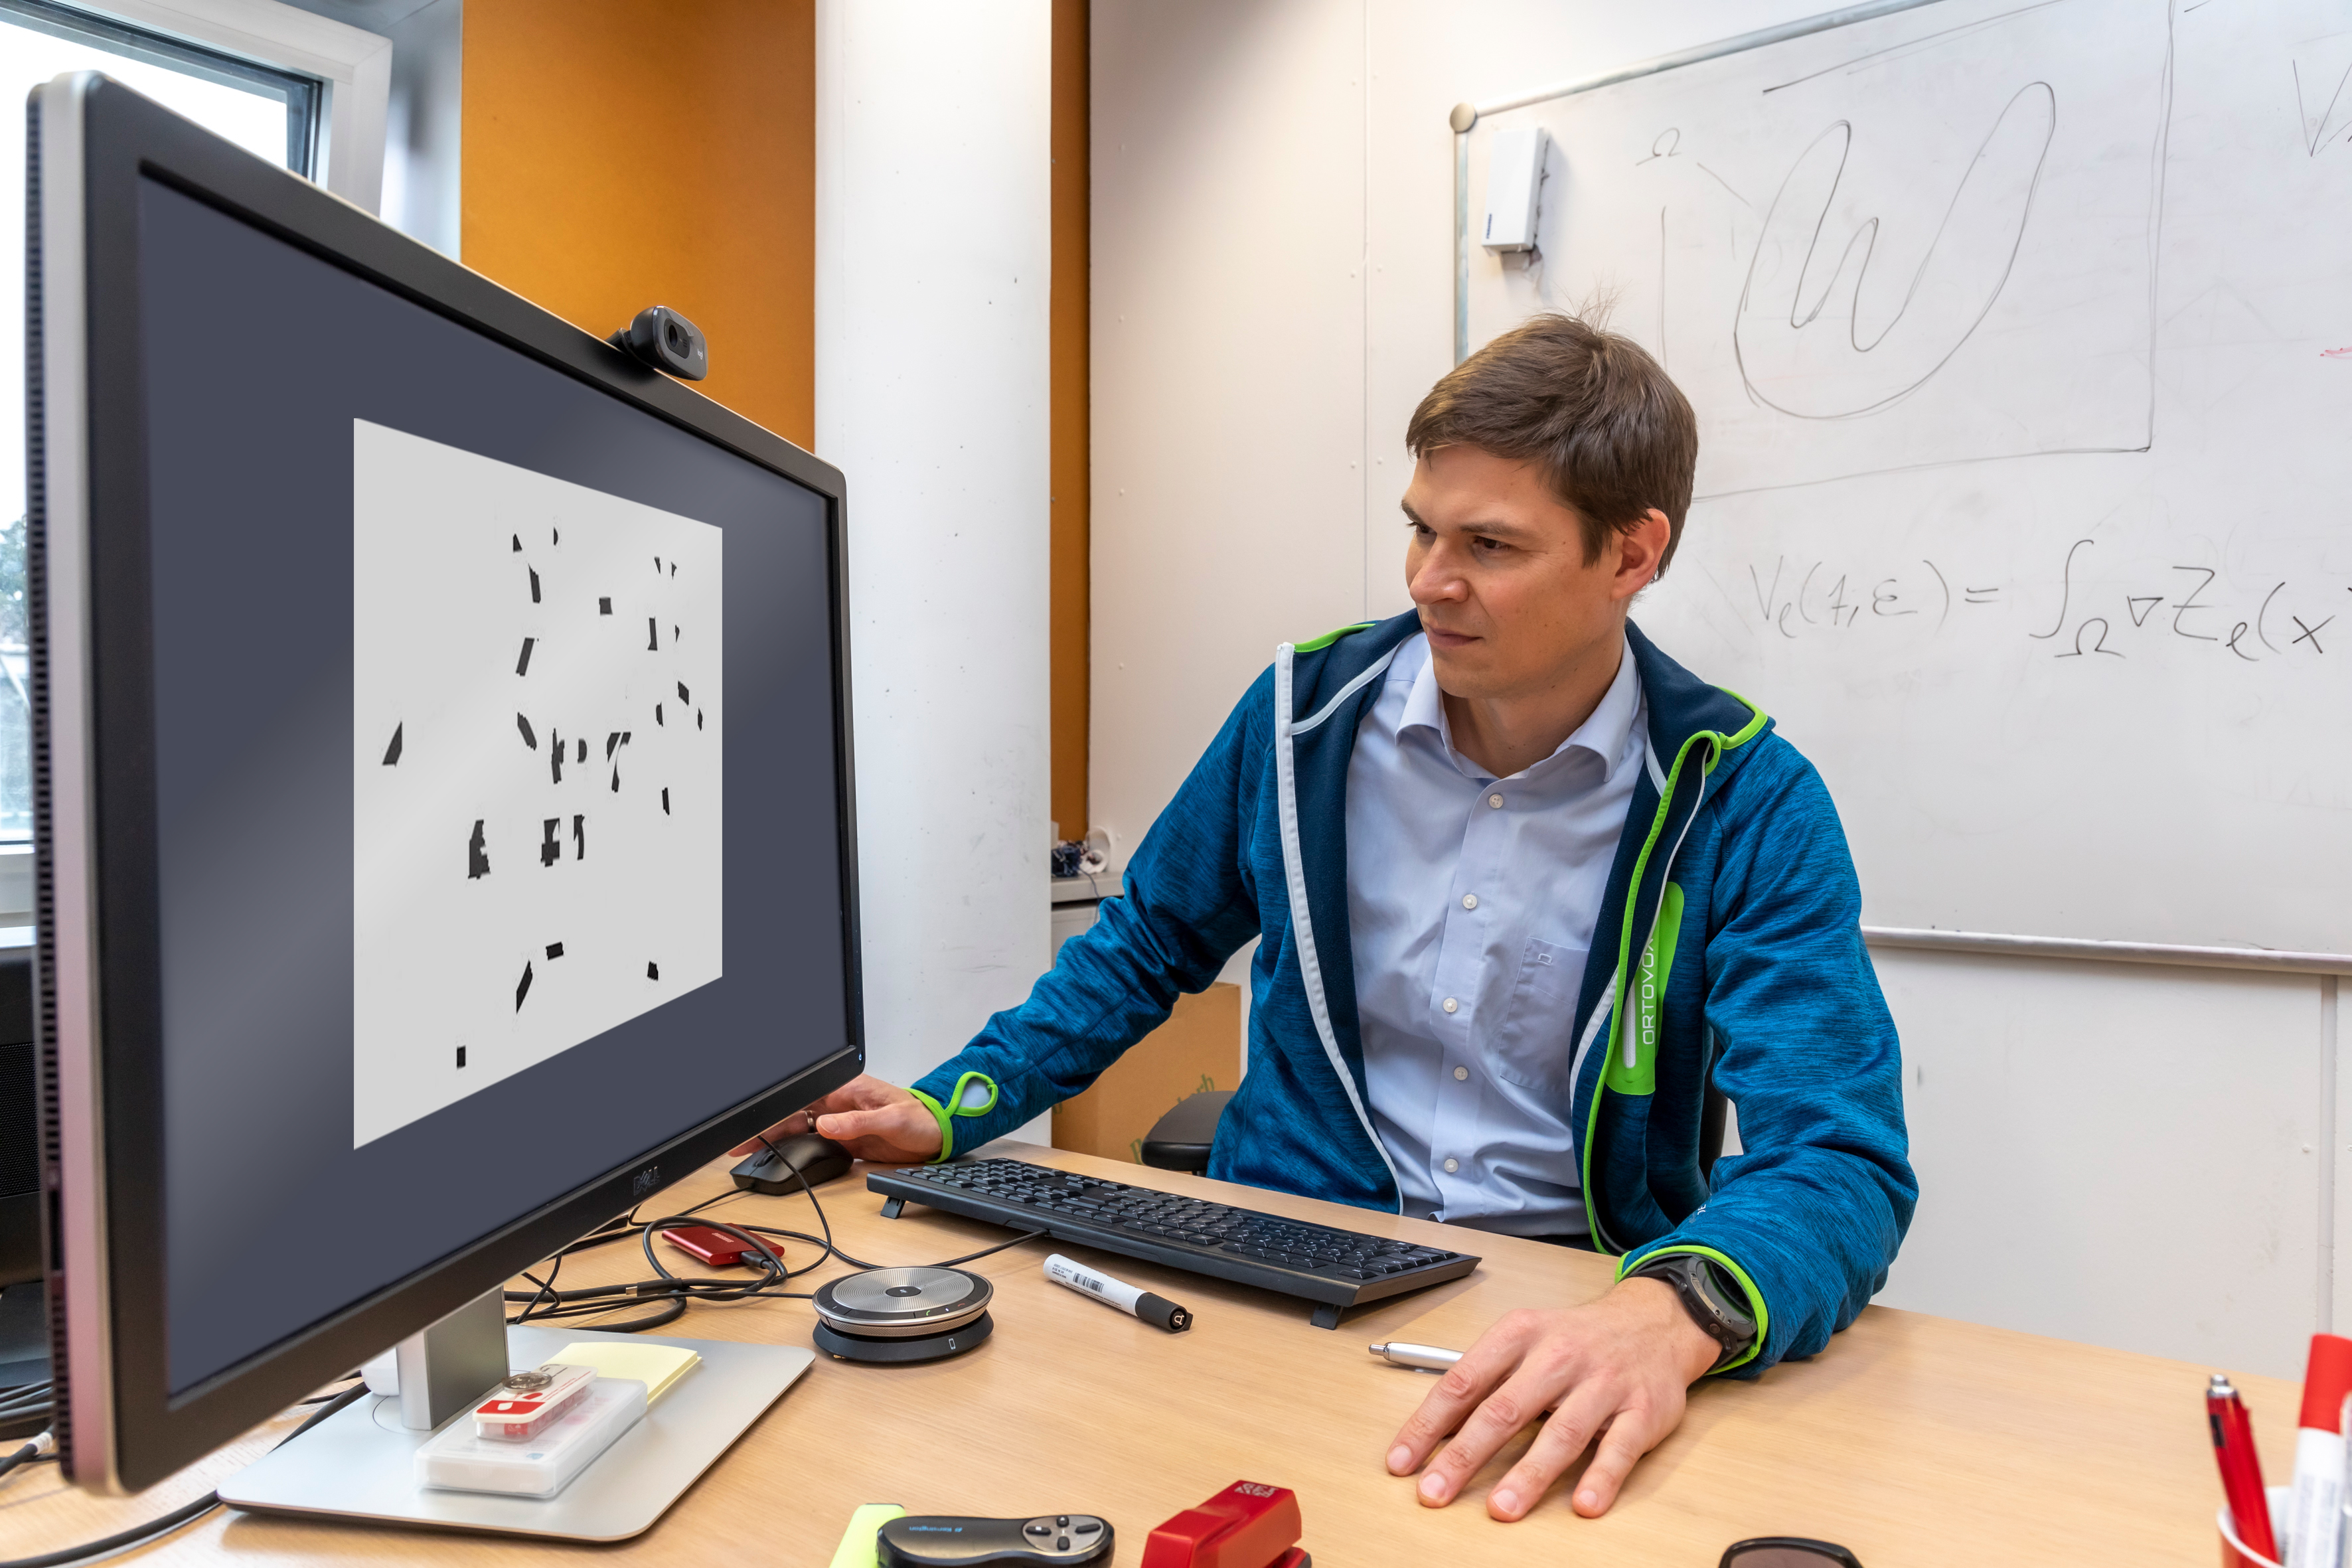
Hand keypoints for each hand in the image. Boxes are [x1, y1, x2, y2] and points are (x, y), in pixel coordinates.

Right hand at [728, 1073, 942, 1164]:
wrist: (938, 1134)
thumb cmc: (921, 1117)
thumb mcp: (891, 1119)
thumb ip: (858, 1122)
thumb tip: (825, 1123)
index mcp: (846, 1091)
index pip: (802, 1098)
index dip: (776, 1110)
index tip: (755, 1122)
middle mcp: (838, 1105)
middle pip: (793, 1115)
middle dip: (765, 1128)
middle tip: (739, 1144)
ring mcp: (840, 1123)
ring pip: (799, 1131)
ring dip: (775, 1141)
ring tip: (749, 1152)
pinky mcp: (846, 1141)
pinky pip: (815, 1145)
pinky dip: (796, 1152)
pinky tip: (779, 1161)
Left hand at [1384, 1277, 1721, 1520]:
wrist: (1653, 1322)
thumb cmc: (1574, 1339)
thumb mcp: (1523, 1339)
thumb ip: (1484, 1379)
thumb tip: (1434, 1431)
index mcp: (1519, 1334)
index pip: (1464, 1382)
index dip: (1428, 1424)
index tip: (1402, 1461)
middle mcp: (1559, 1356)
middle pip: (1505, 1409)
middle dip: (1465, 1455)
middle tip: (1435, 1492)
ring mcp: (1603, 1383)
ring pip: (1562, 1432)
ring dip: (1529, 1474)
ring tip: (1501, 1508)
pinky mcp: (1642, 1410)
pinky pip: (1620, 1448)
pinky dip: (1602, 1477)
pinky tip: (1584, 1504)